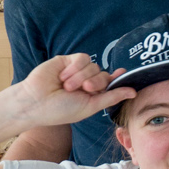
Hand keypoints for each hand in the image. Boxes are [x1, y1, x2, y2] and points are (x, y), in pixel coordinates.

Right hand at [7, 54, 133, 129]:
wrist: (35, 102)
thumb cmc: (60, 110)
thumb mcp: (90, 106)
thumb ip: (111, 97)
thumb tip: (133, 92)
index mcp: (92, 93)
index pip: (110, 82)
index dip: (118, 78)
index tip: (123, 73)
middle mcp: (86, 80)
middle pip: (104, 74)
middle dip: (96, 82)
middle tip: (84, 89)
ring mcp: (77, 70)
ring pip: (94, 66)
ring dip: (81, 77)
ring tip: (66, 87)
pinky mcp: (67, 60)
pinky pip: (82, 58)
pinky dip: (75, 68)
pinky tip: (63, 76)